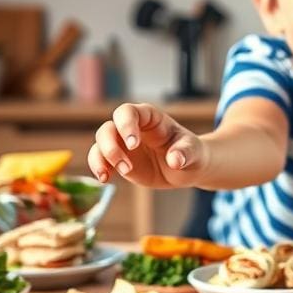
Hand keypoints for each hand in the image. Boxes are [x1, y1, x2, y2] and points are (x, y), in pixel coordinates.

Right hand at [87, 103, 206, 188]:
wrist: (187, 168)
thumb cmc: (191, 153)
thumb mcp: (193, 151)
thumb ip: (185, 153)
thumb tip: (175, 160)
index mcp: (150, 118)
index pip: (129, 112)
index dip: (126, 125)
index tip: (133, 145)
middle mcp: (132, 127)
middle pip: (108, 128)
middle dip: (111, 146)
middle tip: (127, 167)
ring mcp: (123, 143)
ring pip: (100, 143)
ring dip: (102, 159)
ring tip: (112, 175)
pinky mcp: (119, 159)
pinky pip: (100, 159)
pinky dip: (98, 168)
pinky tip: (104, 179)